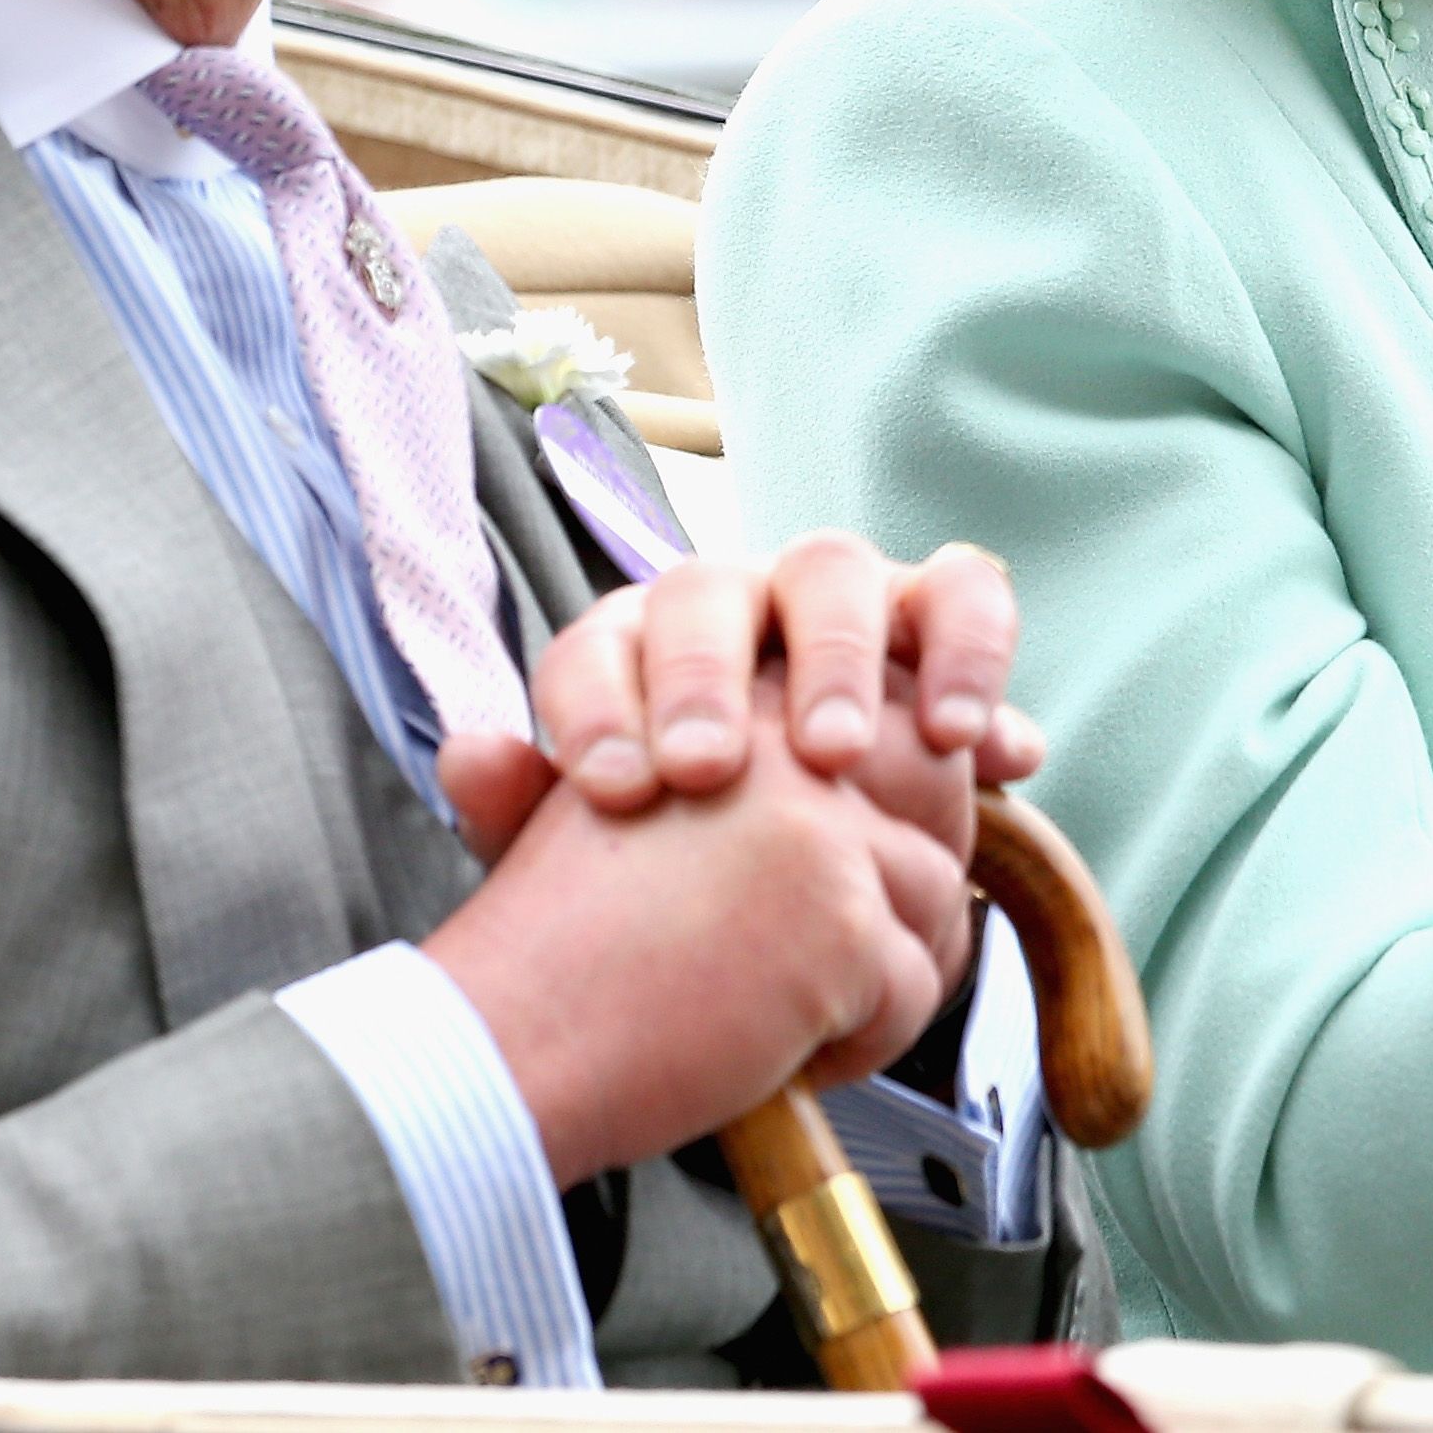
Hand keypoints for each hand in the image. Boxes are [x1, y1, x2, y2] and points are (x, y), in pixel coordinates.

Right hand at [425, 670, 976, 1185]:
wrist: (504, 1039)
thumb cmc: (559, 948)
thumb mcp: (631, 805)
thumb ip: (740, 777)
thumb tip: (897, 759)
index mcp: (734, 699)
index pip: (878, 724)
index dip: (877, 818)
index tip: (836, 886)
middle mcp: (784, 739)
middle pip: (923, 806)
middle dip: (898, 894)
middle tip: (825, 963)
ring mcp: (822, 827)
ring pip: (933, 900)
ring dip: (875, 977)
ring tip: (777, 1014)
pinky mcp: (842, 918)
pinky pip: (915, 987)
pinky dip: (860, 1042)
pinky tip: (773, 1053)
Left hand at [495, 535, 1041, 826]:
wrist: (827, 863)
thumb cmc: (699, 855)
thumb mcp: (612, 857)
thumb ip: (528, 814)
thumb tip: (465, 756)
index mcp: (638, 648)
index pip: (597, 641)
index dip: (594, 705)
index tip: (610, 791)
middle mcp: (736, 600)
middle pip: (708, 589)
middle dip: (703, 674)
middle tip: (708, 771)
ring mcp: (839, 595)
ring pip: (833, 569)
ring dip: (835, 657)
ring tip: (837, 758)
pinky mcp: (937, 607)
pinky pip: (962, 593)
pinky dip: (966, 653)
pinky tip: (967, 742)